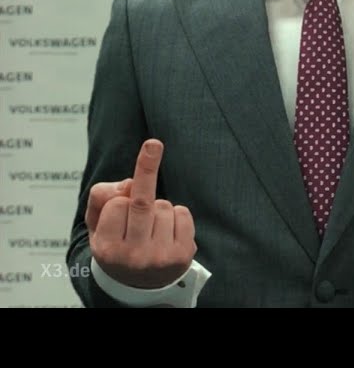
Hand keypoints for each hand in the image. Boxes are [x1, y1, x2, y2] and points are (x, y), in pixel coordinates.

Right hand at [86, 140, 195, 287]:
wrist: (142, 283)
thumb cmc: (118, 243)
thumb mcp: (97, 225)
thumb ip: (101, 198)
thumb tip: (128, 184)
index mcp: (107, 249)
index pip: (116, 204)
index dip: (120, 198)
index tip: (120, 203)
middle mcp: (133, 256)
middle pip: (142, 202)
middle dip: (148, 167)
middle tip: (154, 143)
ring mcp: (160, 257)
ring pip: (163, 206)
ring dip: (159, 207)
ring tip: (152, 229)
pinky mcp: (183, 254)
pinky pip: (182, 213)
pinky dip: (177, 214)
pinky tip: (168, 231)